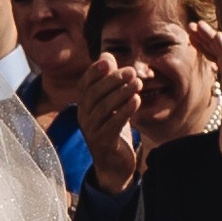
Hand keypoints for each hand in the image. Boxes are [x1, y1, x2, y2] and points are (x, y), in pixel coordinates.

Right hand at [73, 52, 141, 191]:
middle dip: (113, 80)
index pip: (85, 84)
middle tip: (132, 71)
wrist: (114, 165)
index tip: (108, 61)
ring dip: (121, 94)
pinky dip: (124, 111)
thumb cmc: (114, 129)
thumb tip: (107, 55)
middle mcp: (83, 116)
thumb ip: (110, 81)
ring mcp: (91, 131)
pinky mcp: (102, 143)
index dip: (94, 71)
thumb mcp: (112, 104)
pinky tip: (136, 101)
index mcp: (84, 105)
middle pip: (93, 94)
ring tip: (138, 84)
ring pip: (103, 108)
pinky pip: (111, 125)